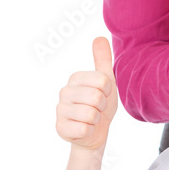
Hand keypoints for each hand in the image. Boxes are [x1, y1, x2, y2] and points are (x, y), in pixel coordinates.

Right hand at [56, 37, 117, 151]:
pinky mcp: (60, 128)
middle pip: (96, 97)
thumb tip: (99, 37)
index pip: (102, 80)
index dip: (108, 91)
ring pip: (91, 114)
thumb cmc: (101, 105)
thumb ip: (103, 59)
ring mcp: (60, 110)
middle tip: (98, 108)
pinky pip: (84, 129)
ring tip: (92, 118)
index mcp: (75, 78)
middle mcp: (64, 92)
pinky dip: (90, 131)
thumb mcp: (106, 81)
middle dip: (103, 106)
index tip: (104, 94)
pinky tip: (85, 128)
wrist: (95, 132)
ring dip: (97, 119)